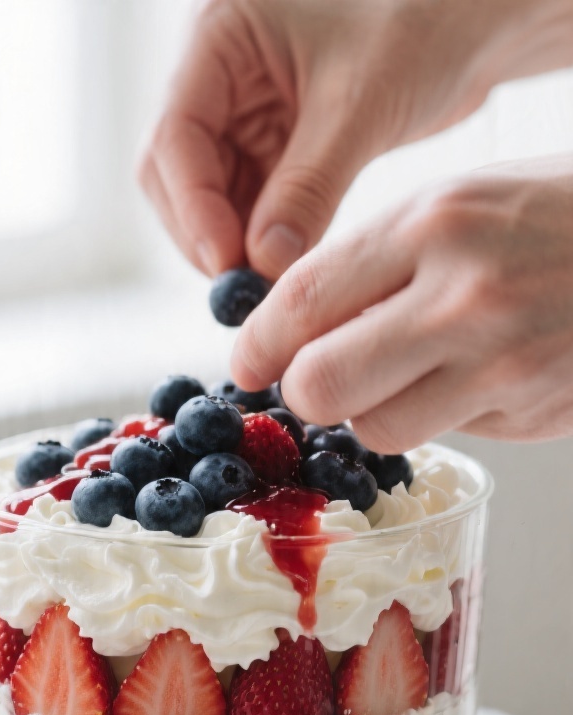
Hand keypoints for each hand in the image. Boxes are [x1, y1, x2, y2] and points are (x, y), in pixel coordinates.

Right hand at [138, 0, 572, 279]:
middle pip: (176, 173)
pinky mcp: (271, 145)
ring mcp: (241, 111)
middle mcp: (218, 72)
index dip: (193, 209)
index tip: (227, 265)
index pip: (176, 136)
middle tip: (249, 289)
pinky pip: (248, 206)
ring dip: (236, 245)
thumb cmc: (421, 27)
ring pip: (209, 198)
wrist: (469, 27)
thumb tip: (263, 264)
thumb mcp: (359, 107)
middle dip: (209, 234)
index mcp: (219, 35)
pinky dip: (262, 241)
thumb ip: (307, 187)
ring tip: (275, 283)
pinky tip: (289, 265)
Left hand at [231, 158, 572, 447]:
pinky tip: (474, 379)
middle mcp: (463, 297)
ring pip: (378, 430)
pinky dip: (442, 420)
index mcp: (432, 224)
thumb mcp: (460, 204)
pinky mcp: (533, 414)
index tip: (246, 362)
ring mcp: (503, 365)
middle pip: (321, 386)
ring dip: (373, 415)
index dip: (258, 344)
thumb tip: (292, 333)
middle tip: (317, 382)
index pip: (302, 300)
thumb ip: (375, 264)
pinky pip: (446, 437)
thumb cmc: (553, 217)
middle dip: (305, 393)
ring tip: (405, 379)